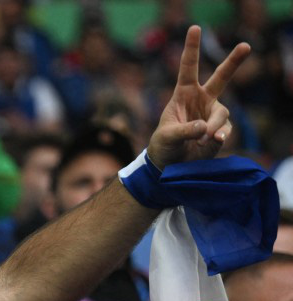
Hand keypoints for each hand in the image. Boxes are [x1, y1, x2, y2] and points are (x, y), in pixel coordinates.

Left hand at [147, 26, 249, 168]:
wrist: (169, 164)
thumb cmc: (163, 145)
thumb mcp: (167, 137)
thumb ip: (184, 131)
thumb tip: (205, 127)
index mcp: (184, 94)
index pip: (188, 68)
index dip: (192, 48)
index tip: (194, 28)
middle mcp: (202, 100)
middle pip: (221, 77)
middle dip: (234, 61)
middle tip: (246, 45)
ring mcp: (212, 114)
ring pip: (222, 113)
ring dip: (215, 125)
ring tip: (205, 138)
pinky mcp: (220, 130)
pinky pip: (225, 129)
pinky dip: (221, 136)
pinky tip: (214, 141)